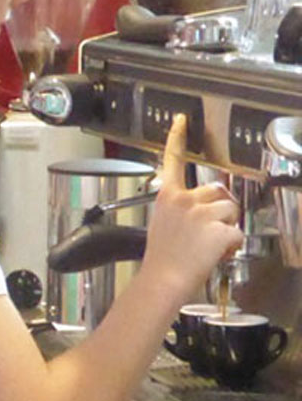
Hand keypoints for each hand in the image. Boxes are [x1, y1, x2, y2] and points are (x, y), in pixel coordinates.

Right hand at [141, 114, 242, 304]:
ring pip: (231, 211)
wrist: (163, 279)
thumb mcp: (163, 224)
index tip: (182, 120)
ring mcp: (202, 214)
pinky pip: (236, 233)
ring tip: (209, 245)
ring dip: (226, 228)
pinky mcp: (219, 229)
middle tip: (205, 232)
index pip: (172, 160)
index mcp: (167, 196)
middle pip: (217, 192)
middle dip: (220, 210)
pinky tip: (215, 254)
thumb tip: (205, 207)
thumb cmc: (163, 258)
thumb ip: (180, 208)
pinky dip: (231, 246)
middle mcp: (184, 199)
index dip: (177, 137)